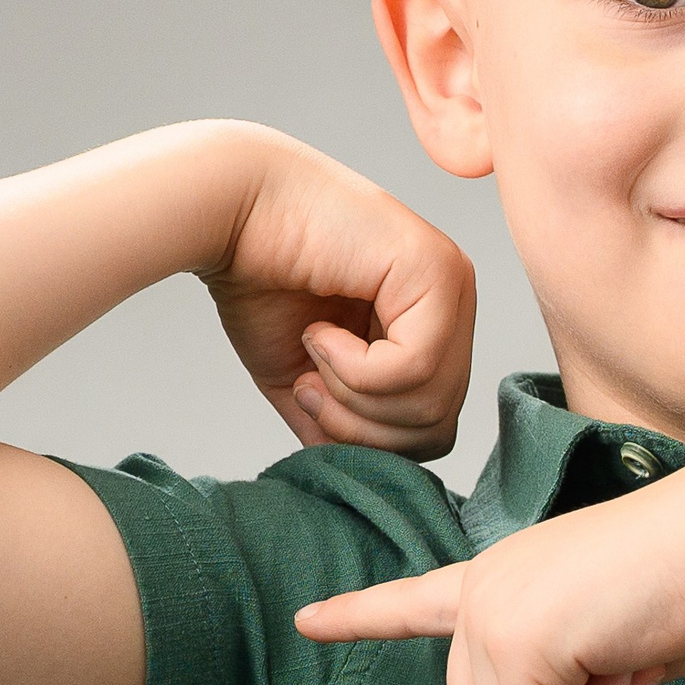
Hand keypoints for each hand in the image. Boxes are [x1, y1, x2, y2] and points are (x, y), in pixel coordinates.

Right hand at [199, 130, 474, 458]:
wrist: (229, 210)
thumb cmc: (261, 282)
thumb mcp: (308, 379)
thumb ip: (346, 426)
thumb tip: (375, 474)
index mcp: (432, 326)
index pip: (433, 426)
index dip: (368, 439)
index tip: (310, 397)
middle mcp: (455, 304)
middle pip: (439, 424)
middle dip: (361, 429)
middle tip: (309, 386)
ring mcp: (453, 284)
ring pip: (431, 404)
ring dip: (353, 398)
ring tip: (314, 352)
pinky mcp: (438, 272)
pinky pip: (413, 370)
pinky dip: (353, 370)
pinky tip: (320, 332)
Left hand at [294, 482, 684, 684]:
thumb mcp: (609, 644)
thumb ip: (568, 680)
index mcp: (498, 579)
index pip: (413, 603)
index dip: (359, 619)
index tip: (306, 622)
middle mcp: (480, 595)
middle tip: (621, 679)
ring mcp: (490, 616)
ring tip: (628, 655)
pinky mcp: (515, 640)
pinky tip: (630, 660)